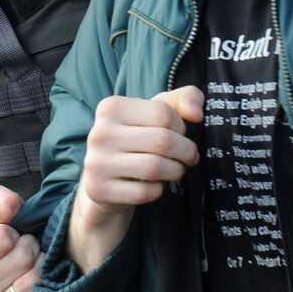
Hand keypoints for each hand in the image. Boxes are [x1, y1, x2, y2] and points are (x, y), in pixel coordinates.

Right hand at [0, 183, 43, 291]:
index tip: (7, 233)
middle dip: (29, 244)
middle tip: (23, 245)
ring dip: (41, 263)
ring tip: (31, 260)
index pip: (2, 239)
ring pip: (35, 280)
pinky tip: (41, 281)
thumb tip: (12, 209)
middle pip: (23, 258)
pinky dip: (47, 291)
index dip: (10, 229)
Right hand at [70, 87, 203, 271]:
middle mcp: (99, 133)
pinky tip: (154, 185)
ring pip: (154, 167)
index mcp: (111, 107)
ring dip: (175, 171)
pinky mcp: (99, 190)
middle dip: (185, 151)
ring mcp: (96, 162)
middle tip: (189, 156)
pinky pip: (143, 192)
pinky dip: (157, 190)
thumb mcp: (157, 111)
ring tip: (176, 170)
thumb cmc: (137, 138)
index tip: (180, 134)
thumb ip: (185, 99)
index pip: (162, 113)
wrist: (105, 178)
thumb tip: (197, 114)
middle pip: (161, 140)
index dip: (181, 127)